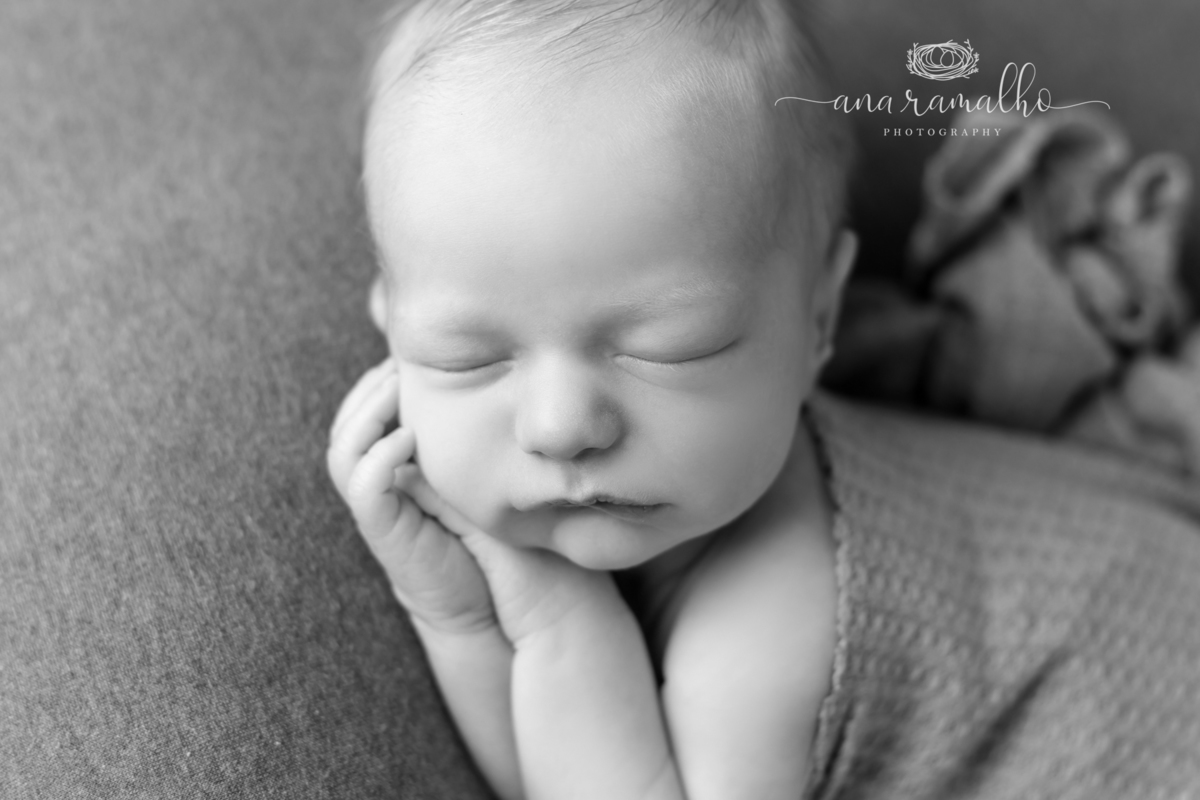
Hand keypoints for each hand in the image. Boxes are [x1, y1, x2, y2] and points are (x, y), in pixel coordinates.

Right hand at [326, 358, 494, 635]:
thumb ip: (468, 432)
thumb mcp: (477, 469)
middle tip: (401, 362)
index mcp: (393, 461)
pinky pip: (362, 487)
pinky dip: (377, 457)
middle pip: (346, 420)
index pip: (365, 406)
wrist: (493, 602)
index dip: (380, 375)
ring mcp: (376, 505)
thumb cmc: (492, 533)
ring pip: (342, 449)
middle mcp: (377, 480)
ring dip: (366, 411)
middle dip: (369, 385)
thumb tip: (486, 372)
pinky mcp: (384, 530)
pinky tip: (406, 438)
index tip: (416, 353)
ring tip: (397, 387)